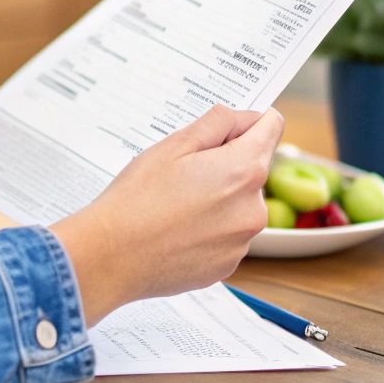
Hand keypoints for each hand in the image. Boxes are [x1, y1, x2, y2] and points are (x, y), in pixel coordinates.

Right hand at [49, 105, 282, 326]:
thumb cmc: (137, 198)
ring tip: (176, 203)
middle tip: (185, 170)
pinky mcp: (228, 265)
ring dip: (219, 198)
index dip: (250, 120)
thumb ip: (217, 123)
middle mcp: (254, 208)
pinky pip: (227, 234)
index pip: (271, 127)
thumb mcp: (174, 145)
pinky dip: (209, 228)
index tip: (229, 126)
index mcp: (244, 170)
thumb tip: (243, 117)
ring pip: (240, 203)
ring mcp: (242, 242)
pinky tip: (177, 229)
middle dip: (227, 163)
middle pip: (253, 168)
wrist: (112, 257)